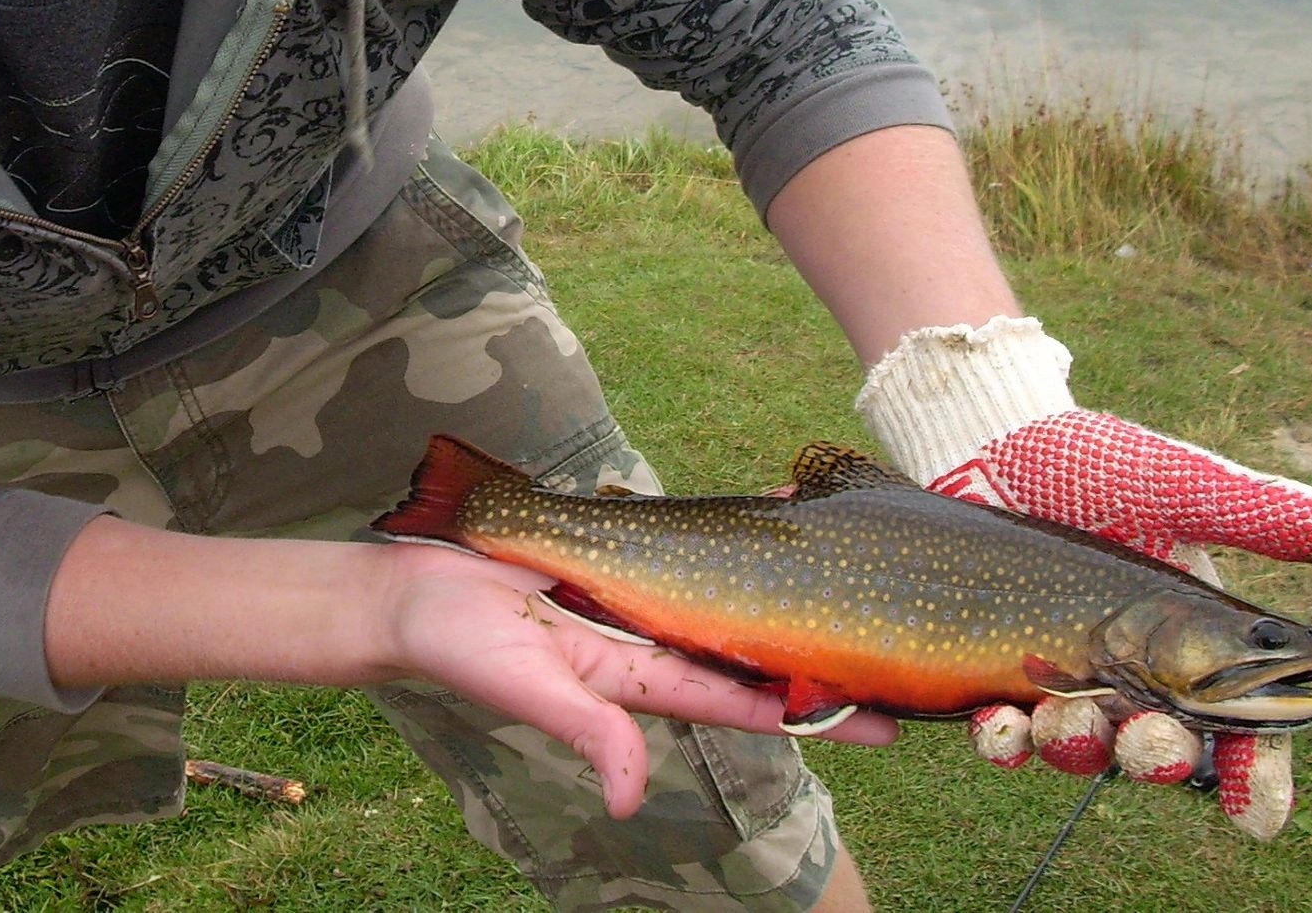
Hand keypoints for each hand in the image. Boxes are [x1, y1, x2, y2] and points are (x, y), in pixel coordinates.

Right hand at [377, 542, 896, 817]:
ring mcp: (636, 597)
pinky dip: (736, 535)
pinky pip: (688, 545)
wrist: (412, 591)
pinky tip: (777, 514)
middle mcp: (648, 641)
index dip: (811, 711)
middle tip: (899, 646)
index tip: (885, 720)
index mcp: (637, 681)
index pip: (744, 701)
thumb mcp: (530, 689)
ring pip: (729, 595)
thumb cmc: (462, 646)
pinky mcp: (616, 554)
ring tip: (857, 572)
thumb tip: (632, 798)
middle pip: (751, 650)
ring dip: (788, 587)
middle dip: (819, 652)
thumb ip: (588, 733)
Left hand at [857, 317, 1311, 838]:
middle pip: (1165, 750)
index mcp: (1200, 643)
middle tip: (1149, 741)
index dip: (1256, 776)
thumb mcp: (1182, 485)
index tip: (1256, 814)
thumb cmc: (1093, 461)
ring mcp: (1066, 679)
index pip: (1245, 729)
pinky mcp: (1000, 675)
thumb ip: (1270, 515)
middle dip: (1159, 759)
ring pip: (1085, 751)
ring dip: (1080, 752)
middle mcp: (1137, 673)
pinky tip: (998, 722)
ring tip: (1065, 720)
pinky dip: (1004, 741)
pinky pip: (1006, 733)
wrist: (986, 441)